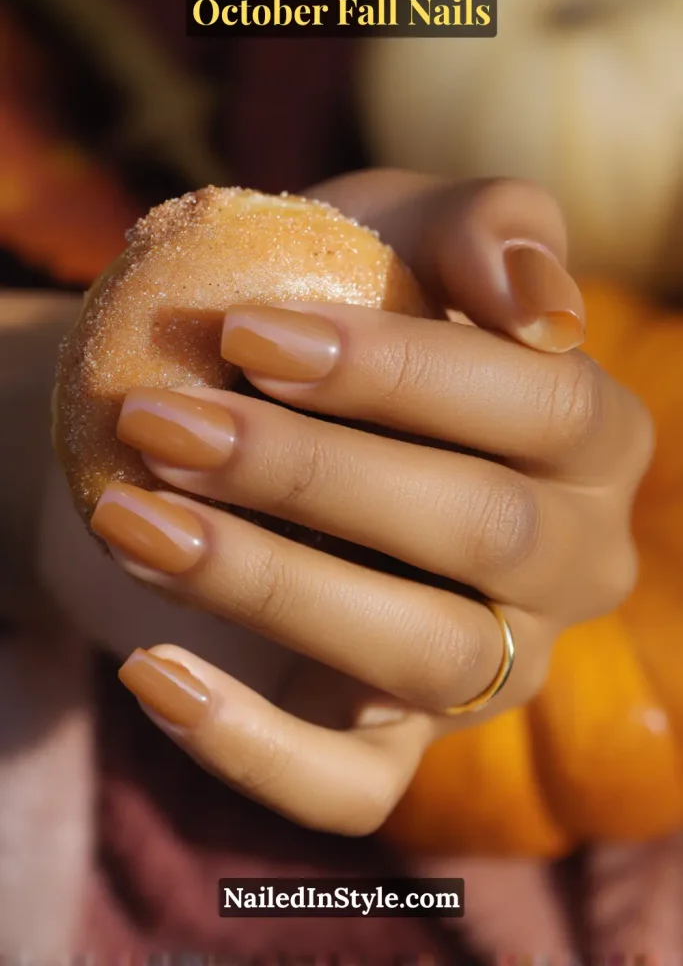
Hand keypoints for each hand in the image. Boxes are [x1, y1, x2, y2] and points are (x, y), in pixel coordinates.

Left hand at [90, 170, 652, 835]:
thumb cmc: (318, 306)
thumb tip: (548, 308)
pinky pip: (351, 786)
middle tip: (166, 421)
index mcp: (591, 437)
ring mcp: (488, 666)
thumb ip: (488, 227)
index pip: (545, 408)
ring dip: (270, 584)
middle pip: (486, 533)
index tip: (248, 333)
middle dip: (315, 473)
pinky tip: (152, 671)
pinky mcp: (389, 741)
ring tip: (137, 518)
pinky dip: (252, 745)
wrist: (215, 399)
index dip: (403, 372)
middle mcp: (566, 562)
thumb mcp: (394, 231)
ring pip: (422, 655)